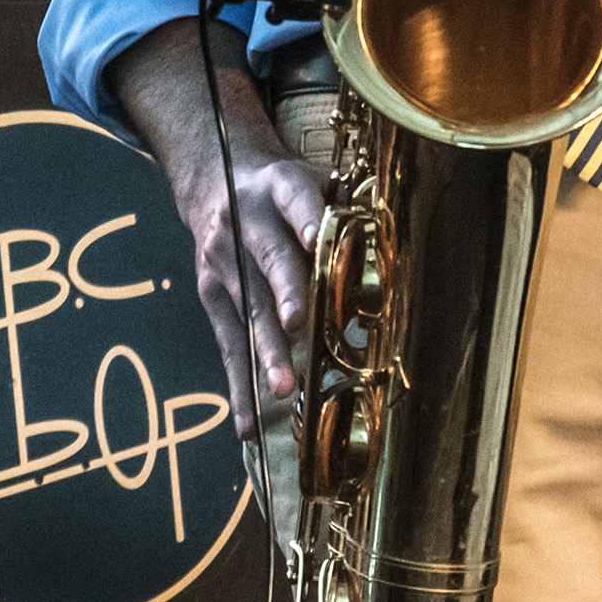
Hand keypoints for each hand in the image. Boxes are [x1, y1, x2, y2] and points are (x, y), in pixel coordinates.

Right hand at [109, 21, 326, 432]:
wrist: (216, 180)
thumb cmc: (284, 189)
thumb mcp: (313, 178)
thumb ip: (345, 205)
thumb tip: (391, 237)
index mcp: (280, 186)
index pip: (295, 197)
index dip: (305, 217)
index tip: (314, 238)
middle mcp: (246, 222)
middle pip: (269, 259)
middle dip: (285, 292)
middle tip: (299, 322)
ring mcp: (223, 261)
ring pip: (248, 309)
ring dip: (266, 349)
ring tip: (282, 385)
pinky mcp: (211, 294)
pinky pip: (227, 343)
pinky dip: (238, 383)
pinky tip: (247, 422)